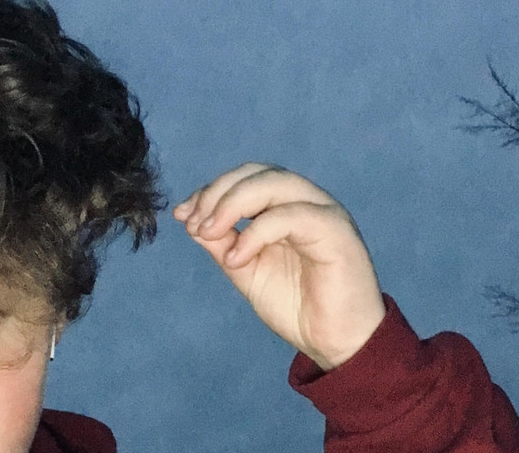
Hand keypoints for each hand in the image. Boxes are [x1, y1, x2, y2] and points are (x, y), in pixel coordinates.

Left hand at [173, 163, 385, 369]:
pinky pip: (290, 216)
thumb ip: (223, 243)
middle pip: (258, 173)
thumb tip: (192, 221)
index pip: (247, 179)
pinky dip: (256, 233)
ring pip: (275, 183)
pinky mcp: (336, 230)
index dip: (212, 190)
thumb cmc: (297, 306)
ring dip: (232, 203)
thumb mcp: (246, 270)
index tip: (182, 214)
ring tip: (208, 232)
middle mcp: (307, 201)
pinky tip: (236, 258)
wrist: (336, 345)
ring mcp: (323, 212)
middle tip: (194, 222)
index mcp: (287, 206)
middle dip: (218, 192)